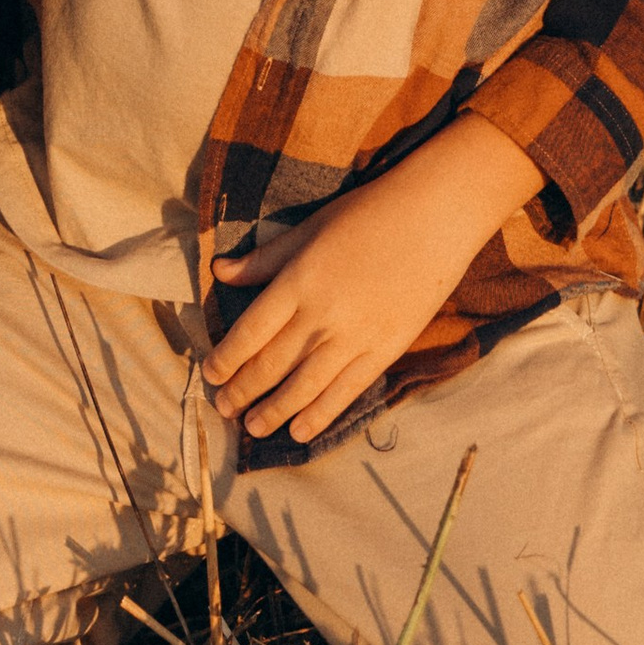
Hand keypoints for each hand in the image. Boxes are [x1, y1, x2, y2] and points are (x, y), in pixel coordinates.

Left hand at [204, 116, 543, 445]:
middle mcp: (322, 314)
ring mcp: (355, 337)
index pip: (251, 332)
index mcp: (299, 281)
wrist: (433, 219)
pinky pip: (345, 391)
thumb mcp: (309, 229)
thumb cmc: (367, 214)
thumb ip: (265, 259)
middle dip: (242, 390)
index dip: (226, 359)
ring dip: (273, 410)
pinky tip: (299, 431)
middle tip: (222, 408)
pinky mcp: (384, 350)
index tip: (210, 375)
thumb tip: (219, 271)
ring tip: (251, 426)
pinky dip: (319, 414)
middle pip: (272, 363)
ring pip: (304, 386)